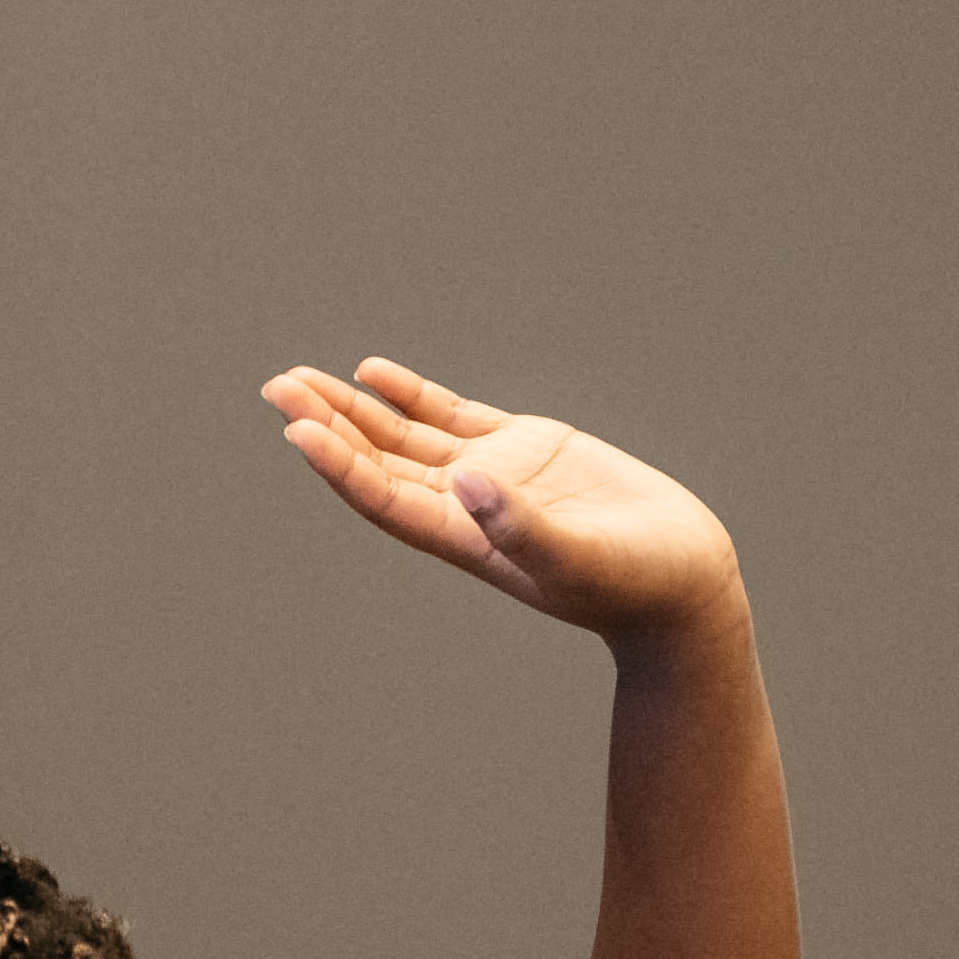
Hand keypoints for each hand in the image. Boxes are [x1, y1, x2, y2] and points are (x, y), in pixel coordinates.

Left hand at [264, 360, 745, 648]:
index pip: (385, 498)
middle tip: (275, 387)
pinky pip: (452, 416)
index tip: (296, 430)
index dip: (339, 465)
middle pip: (378, 462)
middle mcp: (466, 506)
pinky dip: (412, 396)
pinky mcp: (525, 449)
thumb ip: (522, 526)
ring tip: (300, 378)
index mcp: (467, 539)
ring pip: (405, 436)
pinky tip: (373, 373)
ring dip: (354, 410)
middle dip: (327, 425)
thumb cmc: (635, 585)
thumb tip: (467, 478)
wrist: (683, 583)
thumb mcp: (579, 559)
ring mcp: (491, 476)